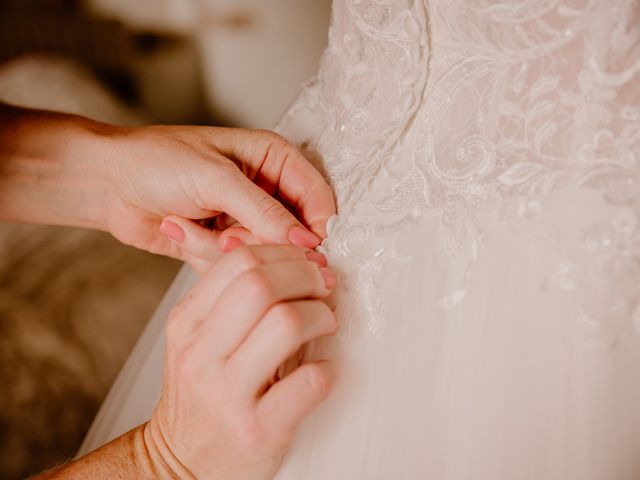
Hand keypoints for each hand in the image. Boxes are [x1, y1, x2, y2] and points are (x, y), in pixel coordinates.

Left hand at [99, 124, 334, 268]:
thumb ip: (265, 211)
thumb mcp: (215, 179)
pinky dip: (205, 253)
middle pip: (293, 234)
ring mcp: (245, 219)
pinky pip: (235, 265)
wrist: (108, 184)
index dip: (317, 227)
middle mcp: (266, 190)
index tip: (305, 251)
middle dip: (256, 240)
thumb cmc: (157, 162)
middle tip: (227, 233)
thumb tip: (306, 241)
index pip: (317, 197)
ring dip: (222, 247)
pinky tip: (181, 230)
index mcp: (273, 159)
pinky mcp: (225, 243)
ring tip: (190, 223)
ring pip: (262, 254)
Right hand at [144, 244, 336, 478]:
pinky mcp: (258, 431)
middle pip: (262, 285)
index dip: (284, 254)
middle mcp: (201, 356)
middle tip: (323, 287)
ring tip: (325, 323)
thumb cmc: (201, 394)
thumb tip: (290, 258)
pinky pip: (309, 382)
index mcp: (187, 324)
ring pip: (287, 323)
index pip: (239, 262)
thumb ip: (231, 298)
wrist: (182, 461)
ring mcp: (227, 395)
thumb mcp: (198, 338)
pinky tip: (321, 369)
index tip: (305, 262)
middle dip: (306, 276)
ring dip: (321, 315)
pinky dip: (328, 368)